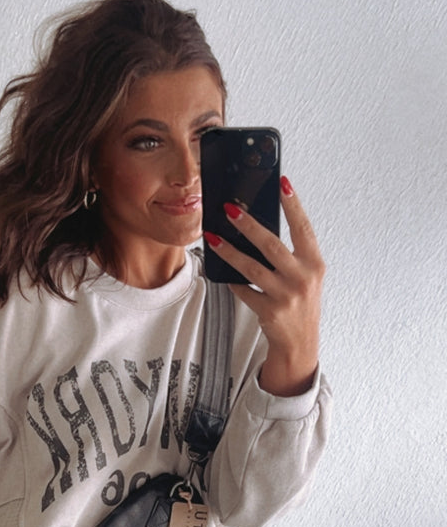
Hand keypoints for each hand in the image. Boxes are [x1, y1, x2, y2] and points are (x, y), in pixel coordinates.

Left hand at [204, 176, 324, 396]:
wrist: (300, 343)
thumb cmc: (300, 303)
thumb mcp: (306, 276)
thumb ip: (291, 254)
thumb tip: (259, 226)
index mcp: (314, 264)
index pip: (303, 228)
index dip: (293, 205)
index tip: (282, 183)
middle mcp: (302, 278)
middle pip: (271, 245)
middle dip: (248, 225)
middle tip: (230, 209)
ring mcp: (285, 296)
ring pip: (251, 268)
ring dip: (229, 251)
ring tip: (213, 237)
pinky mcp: (269, 311)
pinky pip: (243, 290)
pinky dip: (231, 281)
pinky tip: (221, 271)